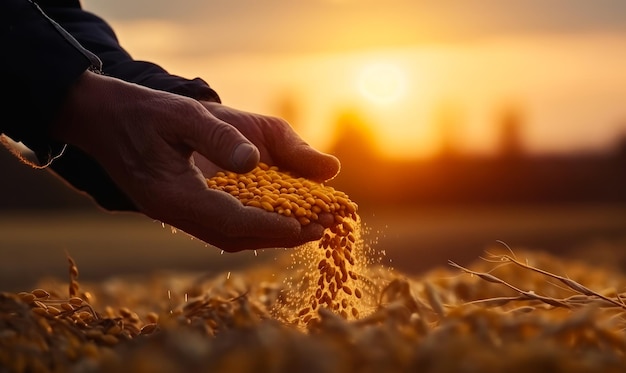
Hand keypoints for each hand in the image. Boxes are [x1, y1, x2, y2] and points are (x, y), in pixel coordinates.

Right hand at [50, 71, 337, 251]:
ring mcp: (175, 216)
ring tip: (309, 226)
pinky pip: (222, 227)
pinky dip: (254, 225)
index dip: (272, 226)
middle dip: (280, 236)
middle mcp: (173, 214)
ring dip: (270, 235)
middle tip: (322, 228)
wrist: (105, 119)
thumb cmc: (147, 111)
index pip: (231, 220)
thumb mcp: (186, 113)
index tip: (309, 225)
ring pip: (229, 237)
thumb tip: (262, 160)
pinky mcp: (181, 210)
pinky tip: (276, 215)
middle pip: (235, 237)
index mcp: (171, 194)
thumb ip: (225, 137)